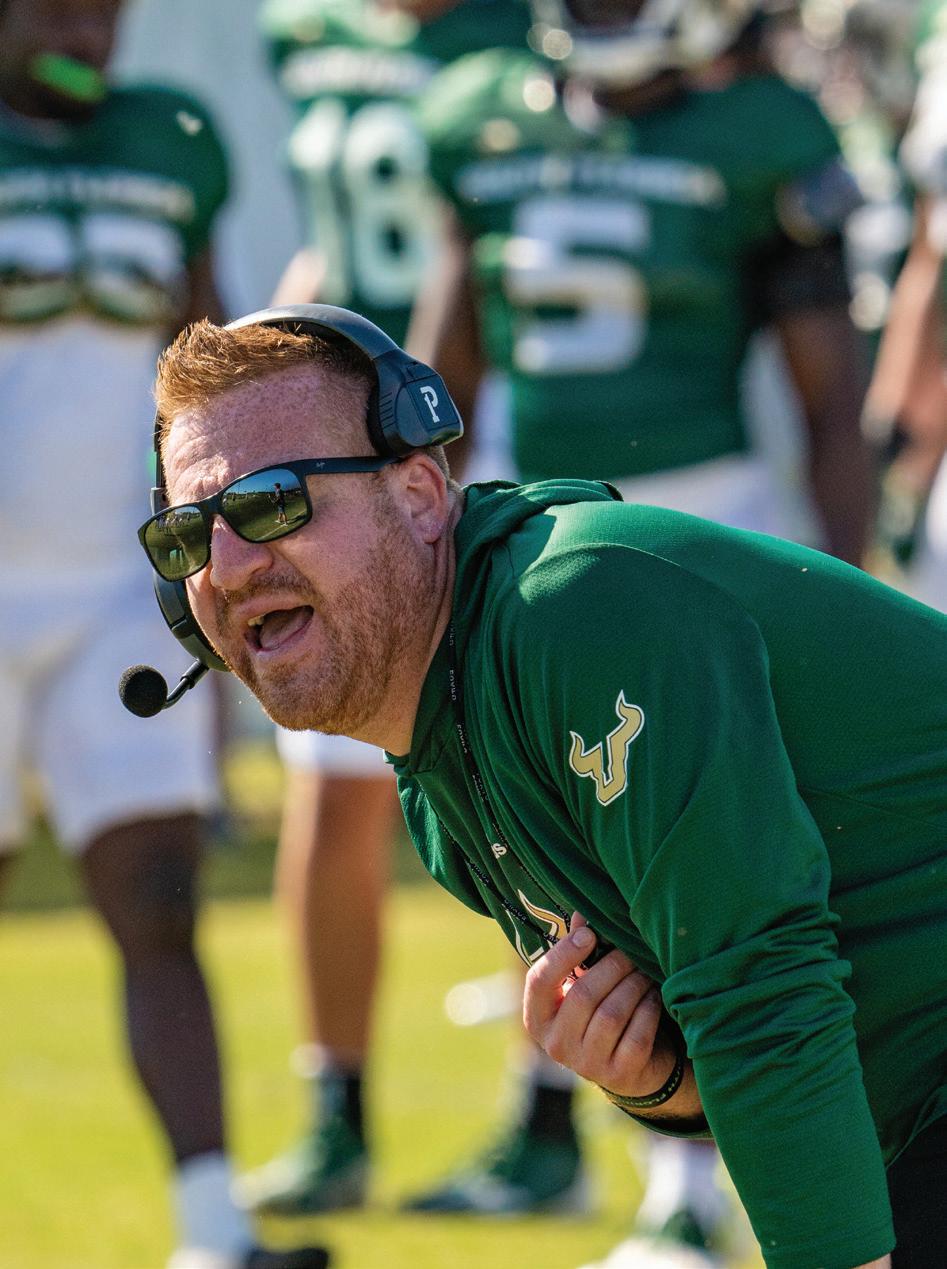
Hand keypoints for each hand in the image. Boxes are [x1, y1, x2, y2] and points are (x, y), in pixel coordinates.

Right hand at [522, 914, 679, 1102]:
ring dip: (633, 985)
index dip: (564, 955)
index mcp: (538, 1019)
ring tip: (643, 970)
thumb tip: (582, 915)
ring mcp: (588, 1065)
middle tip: (629, 951)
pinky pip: (637, 1033)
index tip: (590, 935)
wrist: (631, 1068)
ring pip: (612, 1014)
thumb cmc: (599, 1013)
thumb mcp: (581, 985)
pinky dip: (648, 1008)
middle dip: (612, 966)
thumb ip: (577, 953)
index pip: (539, 982)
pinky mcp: (620, 1074)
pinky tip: (653, 995)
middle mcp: (556, 1045)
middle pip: (583, 995)